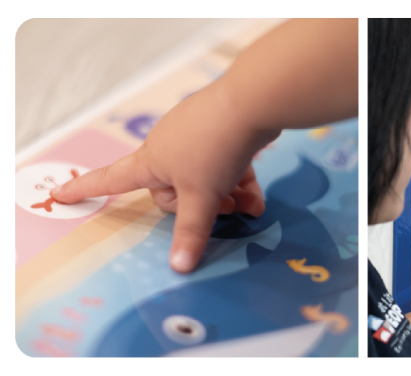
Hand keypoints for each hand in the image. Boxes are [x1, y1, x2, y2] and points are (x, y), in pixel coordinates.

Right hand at [51, 84, 277, 272]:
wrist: (252, 102)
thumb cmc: (215, 149)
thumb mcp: (202, 195)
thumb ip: (192, 231)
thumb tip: (179, 267)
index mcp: (149, 162)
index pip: (109, 180)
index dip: (85, 189)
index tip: (59, 194)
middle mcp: (166, 146)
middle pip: (173, 189)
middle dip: (199, 204)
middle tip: (224, 208)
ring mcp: (194, 136)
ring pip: (204, 178)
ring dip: (225, 196)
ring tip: (246, 205)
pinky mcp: (220, 130)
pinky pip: (224, 164)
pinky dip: (239, 182)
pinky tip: (257, 199)